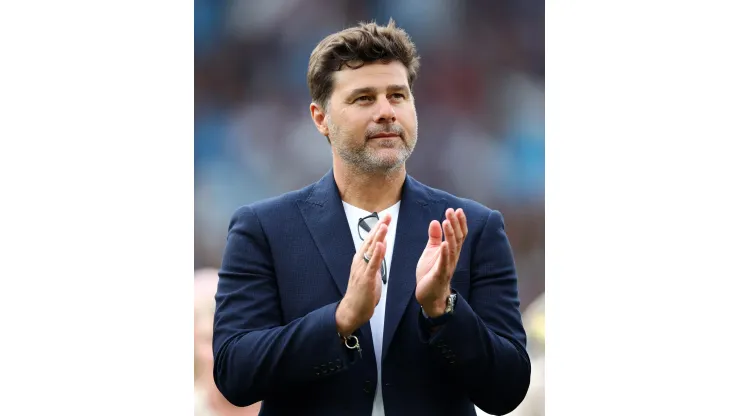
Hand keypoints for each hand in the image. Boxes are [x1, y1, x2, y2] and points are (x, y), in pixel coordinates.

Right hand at [336, 213, 390, 337]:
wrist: (351, 310)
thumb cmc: (361, 293)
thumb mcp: (370, 273)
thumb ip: (375, 260)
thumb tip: (381, 246)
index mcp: (361, 260)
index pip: (371, 241)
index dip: (378, 228)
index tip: (386, 218)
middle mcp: (360, 262)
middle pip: (371, 241)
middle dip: (379, 228)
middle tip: (387, 215)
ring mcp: (361, 270)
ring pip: (371, 250)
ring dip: (378, 237)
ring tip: (384, 225)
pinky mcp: (365, 279)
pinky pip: (372, 264)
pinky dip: (377, 254)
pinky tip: (382, 245)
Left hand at [415, 208, 467, 316]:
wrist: (428, 295)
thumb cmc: (430, 273)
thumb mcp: (431, 251)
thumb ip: (434, 237)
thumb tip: (435, 221)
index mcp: (450, 251)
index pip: (458, 234)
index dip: (458, 222)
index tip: (456, 210)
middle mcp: (452, 257)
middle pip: (457, 238)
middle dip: (455, 224)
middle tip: (451, 211)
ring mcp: (447, 266)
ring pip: (452, 248)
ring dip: (450, 234)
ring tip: (447, 222)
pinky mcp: (440, 275)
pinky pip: (444, 263)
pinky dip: (445, 253)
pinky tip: (444, 244)